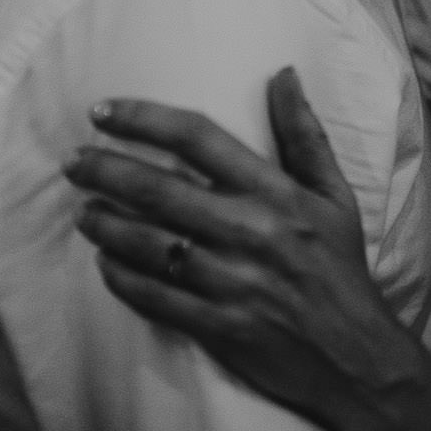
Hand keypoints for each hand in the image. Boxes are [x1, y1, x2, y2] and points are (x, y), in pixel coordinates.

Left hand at [65, 69, 430, 430]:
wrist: (358, 357)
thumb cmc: (341, 269)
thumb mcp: (334, 195)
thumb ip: (304, 133)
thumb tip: (283, 73)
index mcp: (278, 193)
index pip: (200, 139)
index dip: (145, 119)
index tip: (103, 111)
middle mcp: (252, 232)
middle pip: (161, 190)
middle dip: (106, 170)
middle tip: (73, 162)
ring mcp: (234, 282)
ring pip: (150, 245)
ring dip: (106, 224)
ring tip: (83, 211)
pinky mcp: (220, 327)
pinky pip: (157, 298)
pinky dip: (123, 279)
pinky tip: (105, 264)